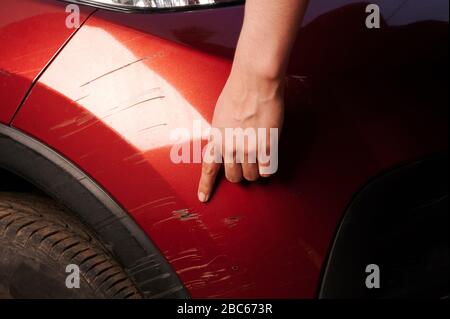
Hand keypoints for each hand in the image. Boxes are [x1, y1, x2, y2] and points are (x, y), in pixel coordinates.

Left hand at [197, 61, 284, 202]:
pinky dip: (268, 168)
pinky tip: (268, 157)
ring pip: (252, 176)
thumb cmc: (238, 92)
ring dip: (256, 172)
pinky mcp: (265, 146)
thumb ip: (222, 134)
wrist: (255, 81)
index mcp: (217, 139)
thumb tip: (226, 145)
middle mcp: (230, 147)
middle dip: (240, 174)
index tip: (203, 198)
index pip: (209, 168)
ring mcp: (248, 148)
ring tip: (259, 158)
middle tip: (246, 165)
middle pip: (233, 177)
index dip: (206, 186)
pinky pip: (267, 170)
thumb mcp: (221, 115)